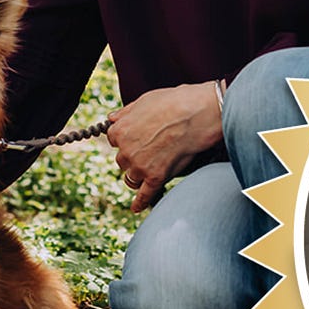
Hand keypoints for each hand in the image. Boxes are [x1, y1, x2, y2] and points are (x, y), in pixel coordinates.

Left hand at [108, 82, 222, 211]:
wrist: (196, 113)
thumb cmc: (174, 102)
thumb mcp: (144, 100)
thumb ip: (126, 113)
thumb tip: (112, 119)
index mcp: (120, 130)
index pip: (115, 140)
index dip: (127, 139)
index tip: (137, 138)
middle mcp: (125, 150)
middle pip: (122, 160)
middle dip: (133, 157)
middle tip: (150, 150)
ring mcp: (140, 165)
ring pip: (131, 177)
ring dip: (139, 175)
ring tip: (149, 170)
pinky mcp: (156, 177)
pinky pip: (144, 195)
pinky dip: (139, 203)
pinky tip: (135, 208)